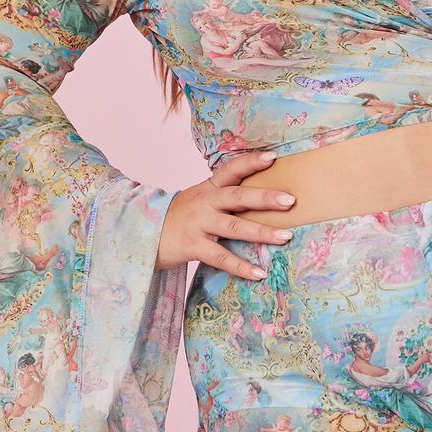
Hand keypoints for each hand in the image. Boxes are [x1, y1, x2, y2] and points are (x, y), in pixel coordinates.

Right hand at [156, 151, 295, 279]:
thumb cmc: (178, 218)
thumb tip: (262, 198)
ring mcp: (198, 224)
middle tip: (290, 200)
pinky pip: (221, 257)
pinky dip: (241, 266)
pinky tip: (259, 273)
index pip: (231, 169)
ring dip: (262, 232)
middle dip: (265, 198)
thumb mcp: (199, 200)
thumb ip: (224, 197)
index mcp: (208, 188)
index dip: (251, 162)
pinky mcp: (192, 246)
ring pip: (234, 226)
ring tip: (286, 236)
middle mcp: (205, 202)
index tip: (273, 157)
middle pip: (238, 196)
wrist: (140, 235)